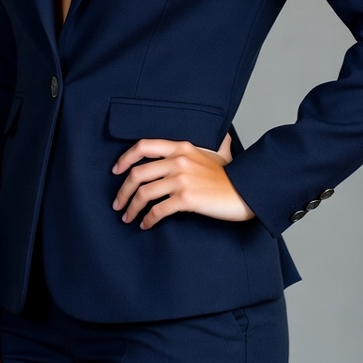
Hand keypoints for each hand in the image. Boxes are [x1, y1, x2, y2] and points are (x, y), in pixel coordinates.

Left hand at [111, 133, 254, 228]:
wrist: (246, 192)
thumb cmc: (231, 176)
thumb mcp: (217, 153)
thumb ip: (209, 145)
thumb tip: (219, 138)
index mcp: (181, 147)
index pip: (143, 146)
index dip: (125, 158)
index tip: (116, 171)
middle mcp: (178, 160)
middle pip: (137, 173)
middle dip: (122, 191)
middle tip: (118, 203)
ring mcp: (182, 179)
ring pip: (144, 193)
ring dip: (131, 208)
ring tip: (128, 217)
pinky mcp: (186, 199)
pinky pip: (157, 210)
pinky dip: (147, 219)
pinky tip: (145, 224)